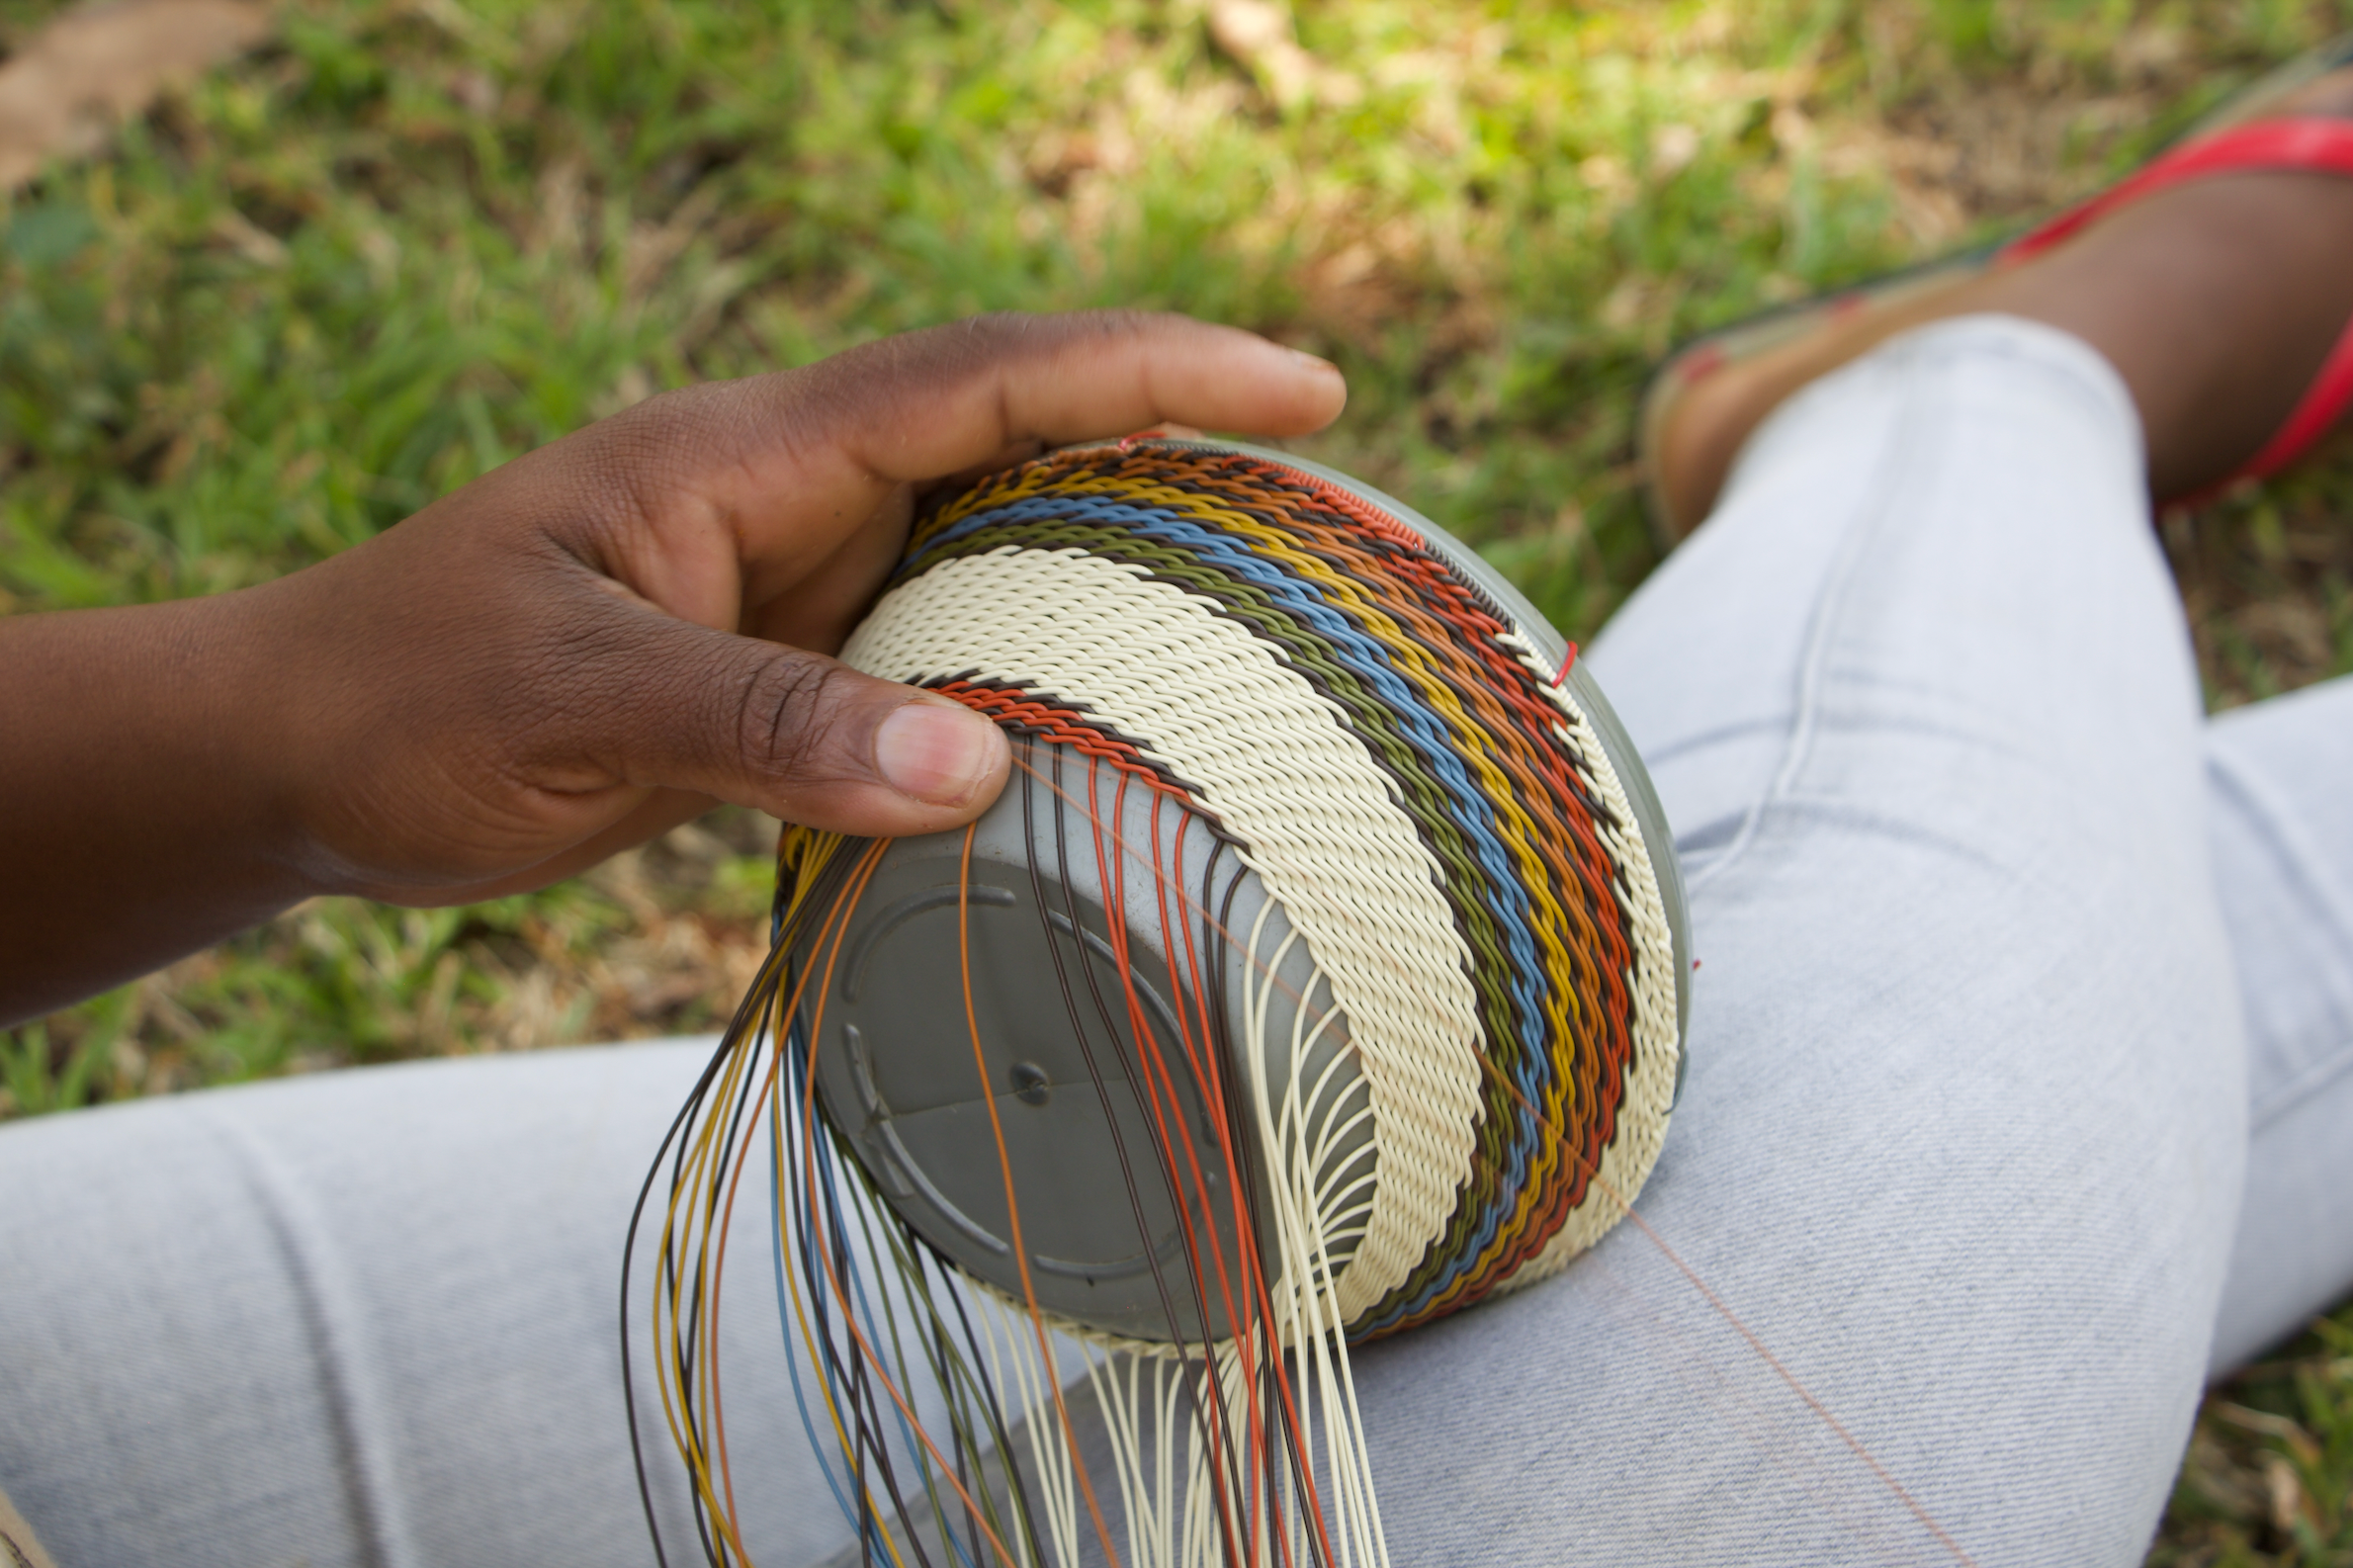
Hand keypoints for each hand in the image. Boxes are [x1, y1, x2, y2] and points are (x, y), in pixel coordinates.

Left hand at [0, 311, 1346, 1021]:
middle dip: (1172, 439)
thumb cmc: (400, 706)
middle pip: (1015, 432)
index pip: (984, 377)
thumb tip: (976, 767)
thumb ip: (768, 726)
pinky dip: (1028, 661)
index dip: (1152, 368)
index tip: (1304, 386)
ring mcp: (785, 576)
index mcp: (746, 458)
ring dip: (1112, 555)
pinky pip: (936, 637)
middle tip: (1329, 495)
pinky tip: (1092, 717)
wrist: (289, 755)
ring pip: (987, 539)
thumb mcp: (577, 710)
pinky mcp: (772, 659)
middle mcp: (784, 497)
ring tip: (1256, 601)